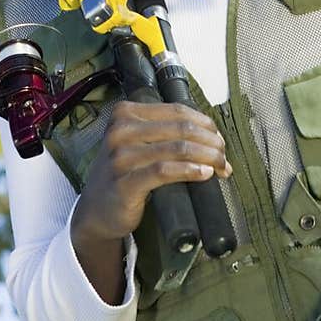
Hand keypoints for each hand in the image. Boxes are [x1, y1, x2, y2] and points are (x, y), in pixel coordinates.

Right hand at [71, 100, 230, 300]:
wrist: (97, 210)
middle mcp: (120, 130)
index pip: (177, 110)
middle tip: (223, 156)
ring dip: (207, 157)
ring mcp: (120, 157)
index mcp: (125, 113)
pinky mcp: (125, 183)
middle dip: (210, 142)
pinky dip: (190, 170)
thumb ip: (166, 133)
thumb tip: (213, 137)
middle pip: (181, 128)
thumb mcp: (138, 143)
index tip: (219, 138)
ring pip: (177, 148)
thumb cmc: (124, 173)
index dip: (205, 123)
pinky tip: (204, 174)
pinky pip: (164, 171)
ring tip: (220, 167)